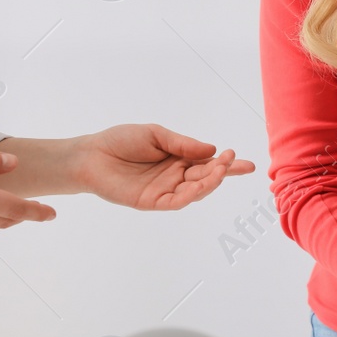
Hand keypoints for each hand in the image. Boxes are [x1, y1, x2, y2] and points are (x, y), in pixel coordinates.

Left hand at [74, 124, 254, 209]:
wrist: (92, 155)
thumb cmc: (121, 141)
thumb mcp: (156, 135)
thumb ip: (183, 144)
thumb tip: (212, 150)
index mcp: (178, 159)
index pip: (207, 163)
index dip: (227, 163)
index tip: (245, 162)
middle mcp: (175, 177)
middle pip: (205, 178)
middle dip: (222, 171)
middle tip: (233, 161)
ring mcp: (164, 190)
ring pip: (195, 191)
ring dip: (211, 182)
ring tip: (222, 169)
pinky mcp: (152, 202)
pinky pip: (176, 201)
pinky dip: (191, 195)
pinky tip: (201, 186)